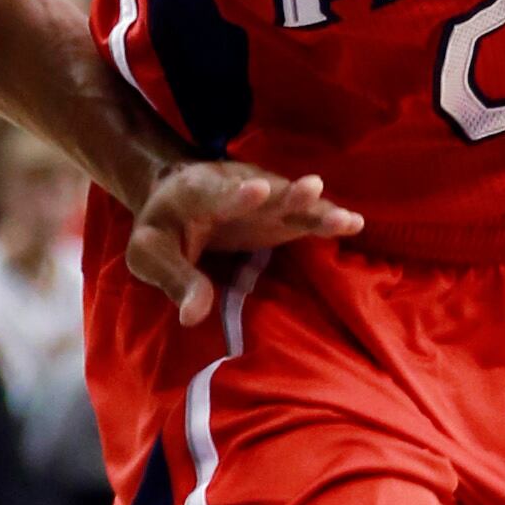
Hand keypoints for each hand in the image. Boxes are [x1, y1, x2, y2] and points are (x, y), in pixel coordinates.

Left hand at [124, 161, 362, 324]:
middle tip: (312, 187)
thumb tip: (194, 317)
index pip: (221, 193)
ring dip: (318, 209)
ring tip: (347, 219)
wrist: (176, 195)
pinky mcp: (282, 214)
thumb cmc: (162, 228)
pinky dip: (328, 219)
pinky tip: (356, 224)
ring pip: (294, 202)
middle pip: (268, 190)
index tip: (258, 190)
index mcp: (200, 193)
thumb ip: (174, 279)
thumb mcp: (149, 253)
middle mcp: (240, 187)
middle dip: (289, 193)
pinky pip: (307, 216)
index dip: (239, 195)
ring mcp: (266, 199)